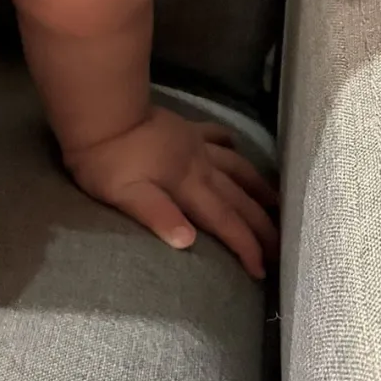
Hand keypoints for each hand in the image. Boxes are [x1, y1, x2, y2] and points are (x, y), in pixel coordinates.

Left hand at [61, 106, 280, 279]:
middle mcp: (200, 166)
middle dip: (262, 225)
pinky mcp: (183, 128)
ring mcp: (194, 144)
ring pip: (237, 167)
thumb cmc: (106, 159)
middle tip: (280, 247)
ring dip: (258, 186)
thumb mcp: (124, 194)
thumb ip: (158, 215)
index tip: (261, 270)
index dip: (246, 246)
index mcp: (187, 186)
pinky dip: (229, 142)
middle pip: (239, 199)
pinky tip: (236, 143)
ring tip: (276, 201)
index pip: (225, 222)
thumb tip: (189, 242)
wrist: (100, 110)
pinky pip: (215, 135)